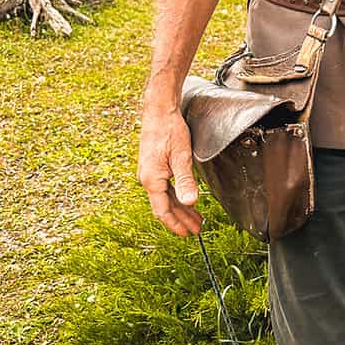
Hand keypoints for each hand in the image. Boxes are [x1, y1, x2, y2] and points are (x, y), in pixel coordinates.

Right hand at [137, 102, 201, 236]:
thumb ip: (186, 180)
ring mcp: (150, 173)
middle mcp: (147, 178)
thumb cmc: (169, 130)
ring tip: (195, 218)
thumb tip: (190, 202)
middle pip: (165, 206)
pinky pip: (165, 188)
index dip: (175, 224)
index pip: (163, 210)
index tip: (188, 233)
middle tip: (197, 229)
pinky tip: (186, 199)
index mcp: (151, 179)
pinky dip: (177, 196)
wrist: (158, 111)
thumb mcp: (181, 156)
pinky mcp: (154, 166)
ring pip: (166, 197)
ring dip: (181, 209)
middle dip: (181, 219)